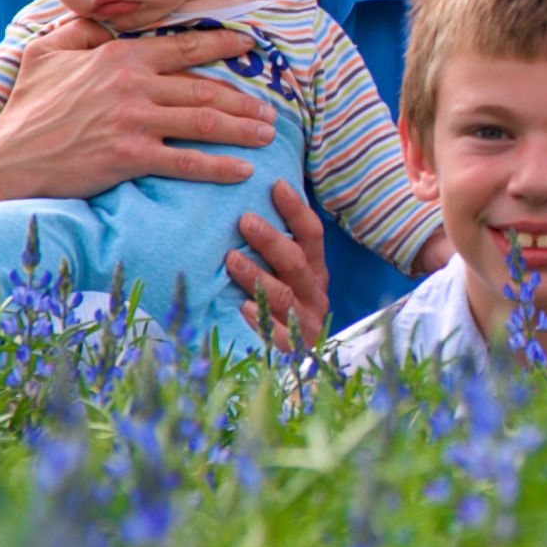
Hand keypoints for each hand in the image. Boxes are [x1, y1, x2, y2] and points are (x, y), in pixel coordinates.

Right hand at [0, 24, 276, 215]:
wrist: (5, 161)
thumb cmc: (24, 109)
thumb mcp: (43, 55)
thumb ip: (79, 31)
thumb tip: (106, 23)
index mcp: (118, 56)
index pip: (181, 47)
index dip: (221, 46)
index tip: (249, 46)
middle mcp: (132, 84)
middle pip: (202, 90)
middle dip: (242, 99)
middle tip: (269, 109)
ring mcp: (133, 120)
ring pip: (203, 122)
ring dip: (240, 129)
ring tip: (265, 134)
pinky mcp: (130, 156)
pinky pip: (186, 160)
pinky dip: (218, 166)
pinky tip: (240, 171)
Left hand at [226, 179, 332, 354]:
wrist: (308, 362)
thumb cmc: (288, 306)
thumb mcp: (291, 277)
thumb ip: (278, 248)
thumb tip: (248, 204)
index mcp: (315, 271)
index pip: (312, 234)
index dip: (296, 209)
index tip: (275, 184)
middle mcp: (313, 293)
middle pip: (295, 262)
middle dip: (270, 240)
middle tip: (244, 220)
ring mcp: (305, 321)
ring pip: (283, 295)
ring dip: (257, 275)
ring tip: (230, 260)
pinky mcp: (293, 348)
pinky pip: (279, 334)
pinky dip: (262, 320)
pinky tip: (243, 308)